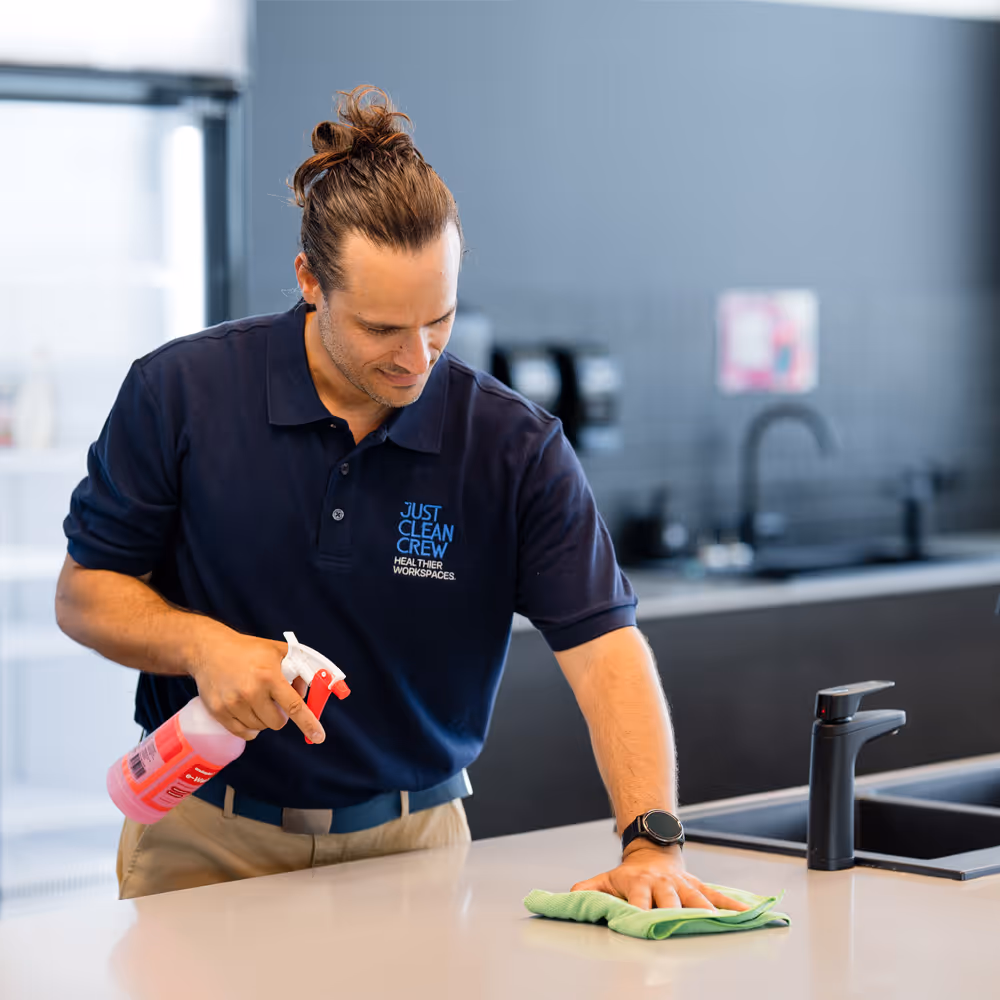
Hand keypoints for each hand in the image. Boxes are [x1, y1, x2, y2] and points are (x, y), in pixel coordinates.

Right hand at [188, 629, 324, 742]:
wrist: (210, 650)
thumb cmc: (248, 650)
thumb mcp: (278, 651)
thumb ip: (298, 669)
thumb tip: (307, 692)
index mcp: (269, 676)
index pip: (293, 706)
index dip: (308, 723)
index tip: (319, 736)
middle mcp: (251, 692)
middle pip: (277, 722)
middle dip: (282, 715)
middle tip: (275, 700)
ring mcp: (233, 704)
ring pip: (261, 728)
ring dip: (264, 718)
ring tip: (257, 699)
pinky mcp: (219, 712)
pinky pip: (244, 733)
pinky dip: (250, 727)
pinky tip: (248, 710)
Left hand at [571, 843, 750, 911]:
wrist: (652, 852)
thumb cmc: (628, 875)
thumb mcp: (605, 879)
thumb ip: (588, 889)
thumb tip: (571, 895)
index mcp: (639, 884)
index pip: (639, 900)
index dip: (640, 912)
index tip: (643, 924)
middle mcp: (663, 884)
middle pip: (671, 901)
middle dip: (676, 916)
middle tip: (682, 929)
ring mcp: (683, 885)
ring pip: (697, 898)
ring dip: (708, 911)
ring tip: (720, 923)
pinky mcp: (698, 885)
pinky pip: (718, 895)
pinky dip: (733, 904)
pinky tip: (748, 913)